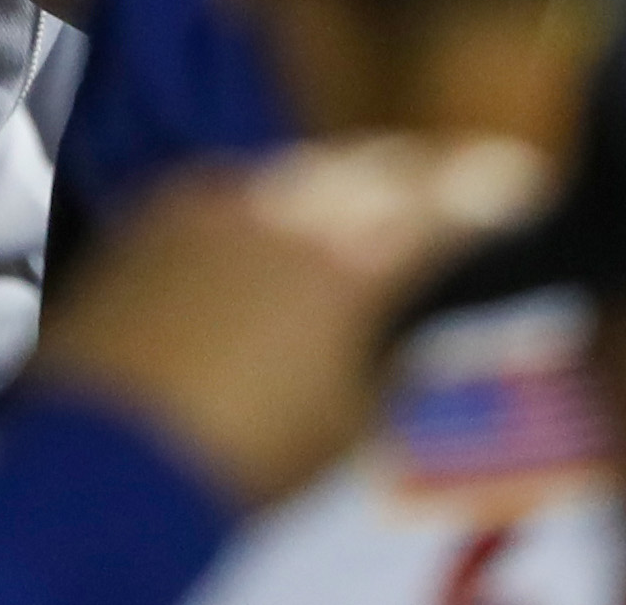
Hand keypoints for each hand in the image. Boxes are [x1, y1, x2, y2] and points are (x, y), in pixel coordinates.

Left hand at [28, 138, 547, 506]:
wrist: (110, 457)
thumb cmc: (245, 455)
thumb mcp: (354, 420)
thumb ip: (396, 353)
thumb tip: (413, 323)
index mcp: (356, 258)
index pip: (446, 200)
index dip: (491, 189)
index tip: (515, 186)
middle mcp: (289, 206)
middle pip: (376, 167)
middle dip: (415, 181)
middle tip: (441, 201)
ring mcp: (215, 199)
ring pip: (302, 170)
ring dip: (339, 190)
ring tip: (354, 225)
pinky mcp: (155, 209)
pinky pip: (231, 186)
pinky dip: (264, 205)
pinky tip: (265, 241)